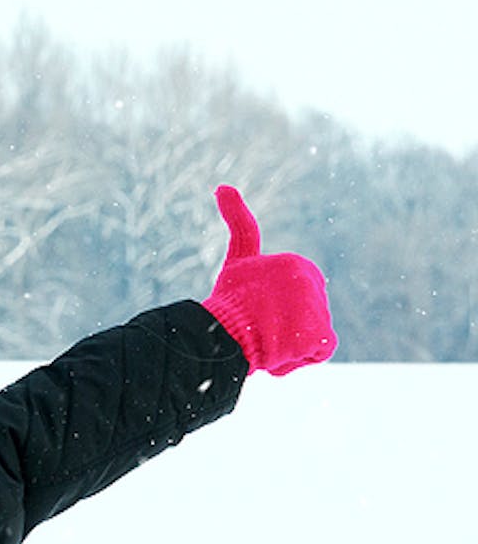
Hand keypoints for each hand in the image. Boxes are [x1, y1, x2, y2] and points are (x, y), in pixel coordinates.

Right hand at [200, 186, 335, 375]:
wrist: (221, 332)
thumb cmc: (227, 299)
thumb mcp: (237, 259)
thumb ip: (238, 222)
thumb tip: (223, 186)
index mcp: (298, 265)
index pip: (293, 300)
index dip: (271, 311)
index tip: (251, 310)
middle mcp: (315, 283)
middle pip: (304, 316)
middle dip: (281, 328)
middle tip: (256, 327)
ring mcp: (319, 309)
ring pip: (308, 335)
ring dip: (286, 343)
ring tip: (263, 338)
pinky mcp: (321, 335)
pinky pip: (317, 352)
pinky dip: (297, 357)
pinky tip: (278, 349)